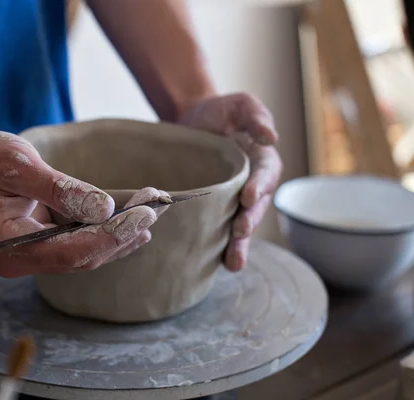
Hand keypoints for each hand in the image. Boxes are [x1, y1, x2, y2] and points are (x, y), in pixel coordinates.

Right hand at [0, 130, 167, 277]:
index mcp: (8, 246)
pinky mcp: (38, 243)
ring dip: (118, 235)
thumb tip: (104, 208)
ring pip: (84, 254)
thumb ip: (61, 189)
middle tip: (155, 209)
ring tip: (150, 213)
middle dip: (121, 235)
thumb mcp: (18, 165)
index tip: (143, 216)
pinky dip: (102, 230)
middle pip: (82, 257)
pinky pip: (76, 243)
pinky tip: (128, 219)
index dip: (111, 236)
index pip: (70, 252)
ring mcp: (29, 254)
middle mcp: (20, 259)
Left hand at [179, 93, 282, 271]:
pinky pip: (219, 227)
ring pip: (241, 224)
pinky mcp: (213, 207)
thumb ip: (255, 117)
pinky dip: (219, 246)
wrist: (190, 119)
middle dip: (250, 221)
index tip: (249, 197)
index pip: (266, 175)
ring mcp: (233, 198)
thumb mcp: (240, 105)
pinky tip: (217, 264)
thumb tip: (272, 136)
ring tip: (233, 263)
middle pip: (256, 207)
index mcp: (262, 160)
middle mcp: (252, 184)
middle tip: (241, 232)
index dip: (260, 186)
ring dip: (239, 244)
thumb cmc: (220, 110)